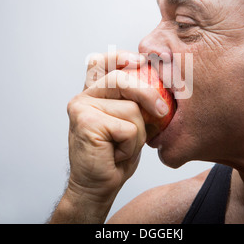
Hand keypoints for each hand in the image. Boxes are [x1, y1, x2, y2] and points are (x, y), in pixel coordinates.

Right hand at [50, 51, 168, 222]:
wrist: (96, 187)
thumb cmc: (115, 155)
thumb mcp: (128, 122)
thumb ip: (132, 101)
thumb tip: (158, 82)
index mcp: (92, 93)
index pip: (101, 62)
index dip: (120, 57)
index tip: (140, 60)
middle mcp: (83, 97)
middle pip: (121, 78)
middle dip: (147, 94)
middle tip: (162, 110)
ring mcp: (81, 108)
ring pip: (130, 107)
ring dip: (138, 133)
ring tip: (123, 146)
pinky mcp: (85, 122)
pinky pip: (127, 127)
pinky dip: (131, 145)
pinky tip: (116, 154)